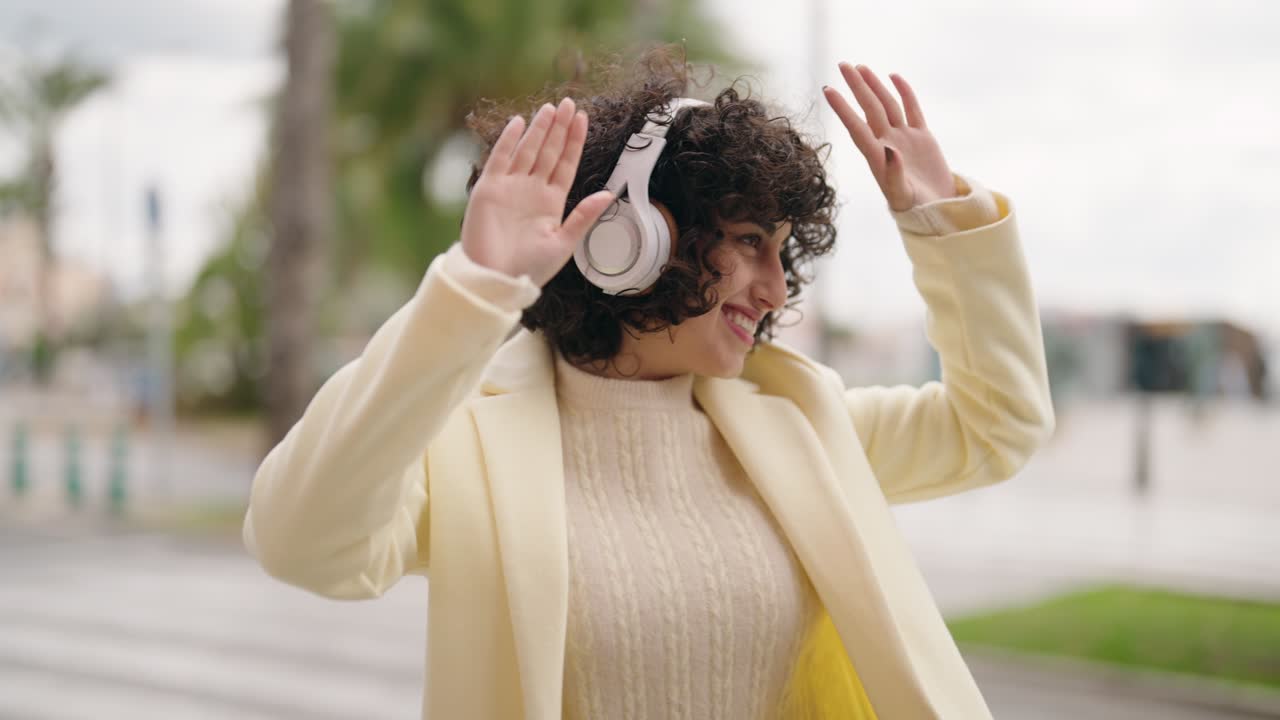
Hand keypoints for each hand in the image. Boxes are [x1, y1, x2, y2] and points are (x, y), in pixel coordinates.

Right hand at [460, 98, 613, 286]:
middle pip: (549, 151)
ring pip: (527, 149)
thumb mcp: (564, 243)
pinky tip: (519, 122)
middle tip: (569, 103)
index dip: (574, 141)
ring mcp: (510, 187)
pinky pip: (500, 158)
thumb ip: (584, 217)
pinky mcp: (488, 189)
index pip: (566, 163)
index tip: (583, 119)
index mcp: (551, 202)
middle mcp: (531, 190)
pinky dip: (508, 140)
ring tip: (551, 108)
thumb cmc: (529, 268)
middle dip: (559, 128)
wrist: (495, 279)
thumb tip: (609, 195)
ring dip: (539, 128)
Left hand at [823, 63, 956, 211]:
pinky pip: (912, 109)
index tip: (828, 90)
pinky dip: (904, 93)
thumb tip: (889, 150)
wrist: (937, 209)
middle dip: (857, 87)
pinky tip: (893, 77)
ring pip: (887, 105)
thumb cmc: (914, 207)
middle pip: (869, 109)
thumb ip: (893, 173)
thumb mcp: (901, 194)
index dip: (843, 109)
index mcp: (877, 157)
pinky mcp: (922, 137)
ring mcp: (904, 138)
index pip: (856, 127)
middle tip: (843, 64)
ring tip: (861, 67)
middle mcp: (887, 143)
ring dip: (874, 86)